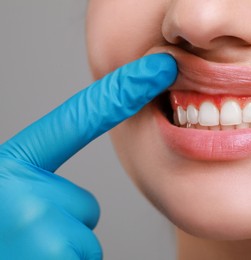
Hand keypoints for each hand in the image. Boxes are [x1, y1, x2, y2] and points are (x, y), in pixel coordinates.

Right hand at [0, 54, 176, 258]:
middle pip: (86, 206)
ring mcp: (34, 221)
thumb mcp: (9, 201)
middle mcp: (18, 187)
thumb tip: (80, 210)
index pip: (78, 119)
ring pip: (86, 237)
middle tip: (27, 235)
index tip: (161, 68)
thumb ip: (41, 190)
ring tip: (27, 254)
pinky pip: (85, 258)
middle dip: (66, 224)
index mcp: (11, 167)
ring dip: (62, 251)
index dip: (124, 92)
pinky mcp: (49, 254)